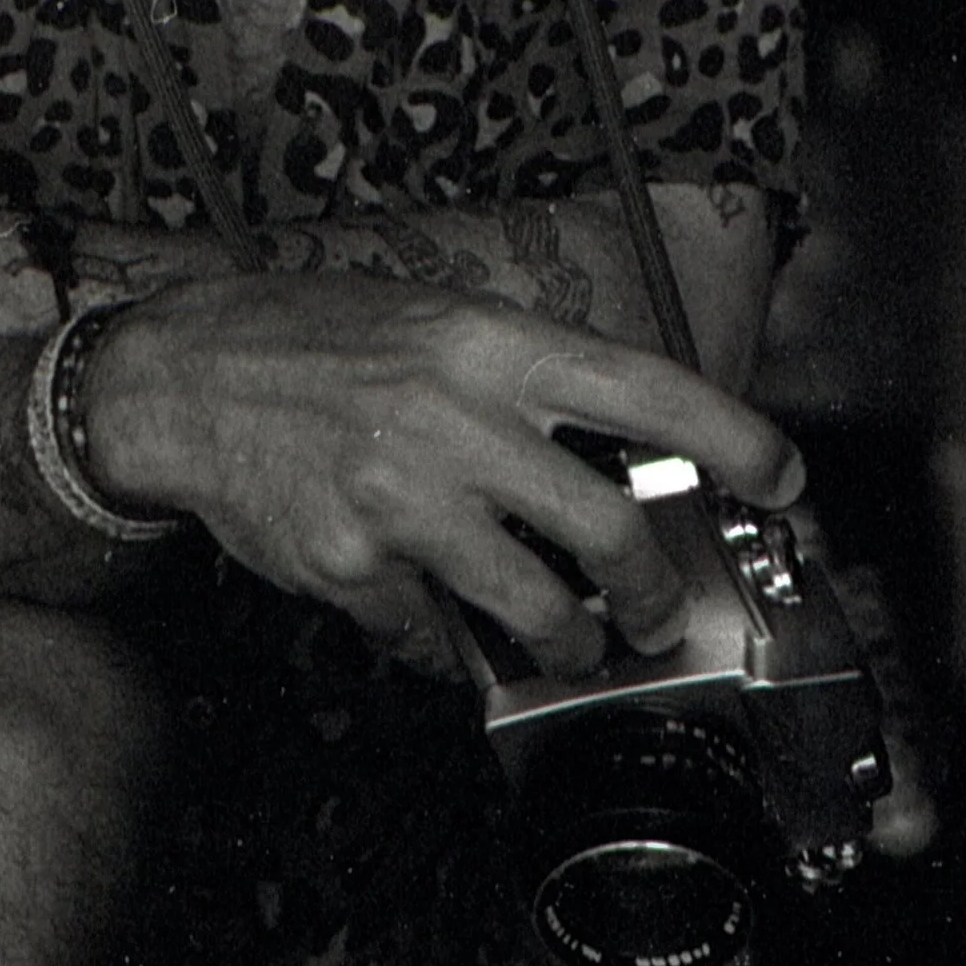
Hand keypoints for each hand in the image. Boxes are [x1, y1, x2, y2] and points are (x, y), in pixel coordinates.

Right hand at [81, 274, 804, 672]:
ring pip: (542, 608)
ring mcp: (404, 498)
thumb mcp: (433, 321)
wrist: (181, 378)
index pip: (647, 388)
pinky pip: (435, 638)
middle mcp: (456, 417)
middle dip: (654, 593)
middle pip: (611, 530)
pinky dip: (447, 645)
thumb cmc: (314, 341)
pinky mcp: (355, 567)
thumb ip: (522, 381)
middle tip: (655, 612)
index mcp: (490, 344)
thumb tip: (619, 454)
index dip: (735, 438)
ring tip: (569, 640)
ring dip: (573, 643)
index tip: (784, 479)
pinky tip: (433, 617)